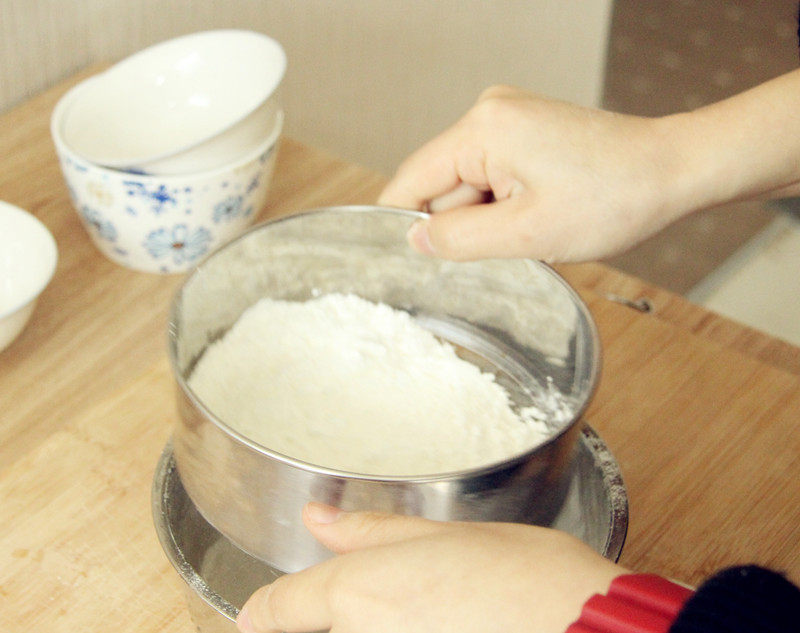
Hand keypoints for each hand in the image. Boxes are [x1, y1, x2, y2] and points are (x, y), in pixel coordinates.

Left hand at [236, 503, 625, 632]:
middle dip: (329, 619)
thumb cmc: (534, 581)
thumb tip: (318, 519)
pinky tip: (449, 621)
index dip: (267, 610)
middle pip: (316, 630)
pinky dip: (409, 632)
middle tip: (396, 597)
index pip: (274, 612)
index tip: (268, 612)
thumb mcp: (448, 537)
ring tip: (436, 607)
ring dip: (377, 622)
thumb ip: (374, 534)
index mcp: (359, 593)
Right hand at [378, 85, 686, 261]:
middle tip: (515, 238)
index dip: (406, 227)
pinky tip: (539, 209)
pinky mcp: (525, 129)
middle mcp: (489, 111)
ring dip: (491, 217)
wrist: (672, 170)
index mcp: (483, 128)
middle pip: (441, 186)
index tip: (415, 263)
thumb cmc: (614, 197)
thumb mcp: (527, 234)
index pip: (410, 181)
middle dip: (467, 223)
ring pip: (468, 186)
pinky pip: (492, 176)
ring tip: (537, 222)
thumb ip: (459, 239)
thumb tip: (414, 241)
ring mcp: (508, 117)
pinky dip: (506, 204)